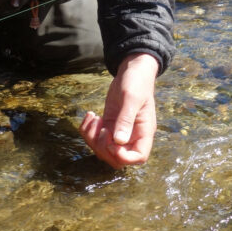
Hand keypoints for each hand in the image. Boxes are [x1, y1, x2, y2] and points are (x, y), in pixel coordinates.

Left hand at [80, 53, 158, 168]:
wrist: (132, 71)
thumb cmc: (136, 82)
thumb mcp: (131, 99)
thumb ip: (126, 120)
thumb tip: (119, 141)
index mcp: (144, 131)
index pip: (138, 157)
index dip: (123, 156)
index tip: (112, 142)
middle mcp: (132, 135)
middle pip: (117, 159)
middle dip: (103, 148)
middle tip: (101, 128)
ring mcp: (119, 132)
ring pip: (103, 150)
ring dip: (92, 138)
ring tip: (93, 118)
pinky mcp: (108, 126)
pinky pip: (95, 138)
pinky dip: (87, 130)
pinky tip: (90, 115)